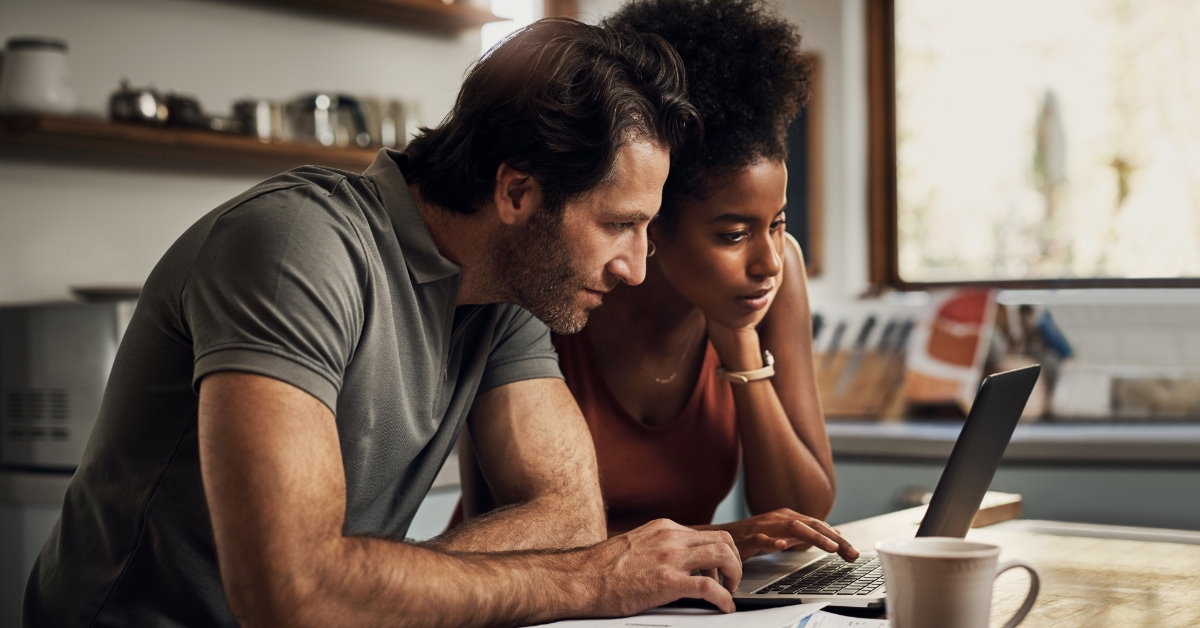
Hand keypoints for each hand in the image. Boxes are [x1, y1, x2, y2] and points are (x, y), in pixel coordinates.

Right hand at [583, 519, 741, 615]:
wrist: (581, 578)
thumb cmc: (601, 568)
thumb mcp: (636, 545)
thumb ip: (658, 547)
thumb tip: (674, 561)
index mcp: (664, 528)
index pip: (707, 533)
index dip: (720, 553)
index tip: (720, 569)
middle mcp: (670, 538)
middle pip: (723, 540)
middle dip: (734, 561)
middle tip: (731, 580)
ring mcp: (670, 558)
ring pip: (722, 556)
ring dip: (734, 576)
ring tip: (729, 592)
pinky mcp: (667, 581)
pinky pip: (709, 587)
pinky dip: (724, 598)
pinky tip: (724, 606)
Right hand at [706, 509, 859, 561]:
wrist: (722, 536)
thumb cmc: (754, 536)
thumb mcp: (784, 534)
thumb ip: (806, 534)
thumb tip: (833, 534)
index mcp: (789, 517)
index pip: (819, 526)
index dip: (838, 539)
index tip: (853, 553)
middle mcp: (780, 518)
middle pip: (812, 525)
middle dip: (833, 539)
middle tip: (851, 553)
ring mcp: (765, 526)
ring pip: (793, 528)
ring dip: (814, 537)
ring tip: (831, 547)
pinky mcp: (749, 537)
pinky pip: (762, 539)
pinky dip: (773, 542)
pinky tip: (783, 546)